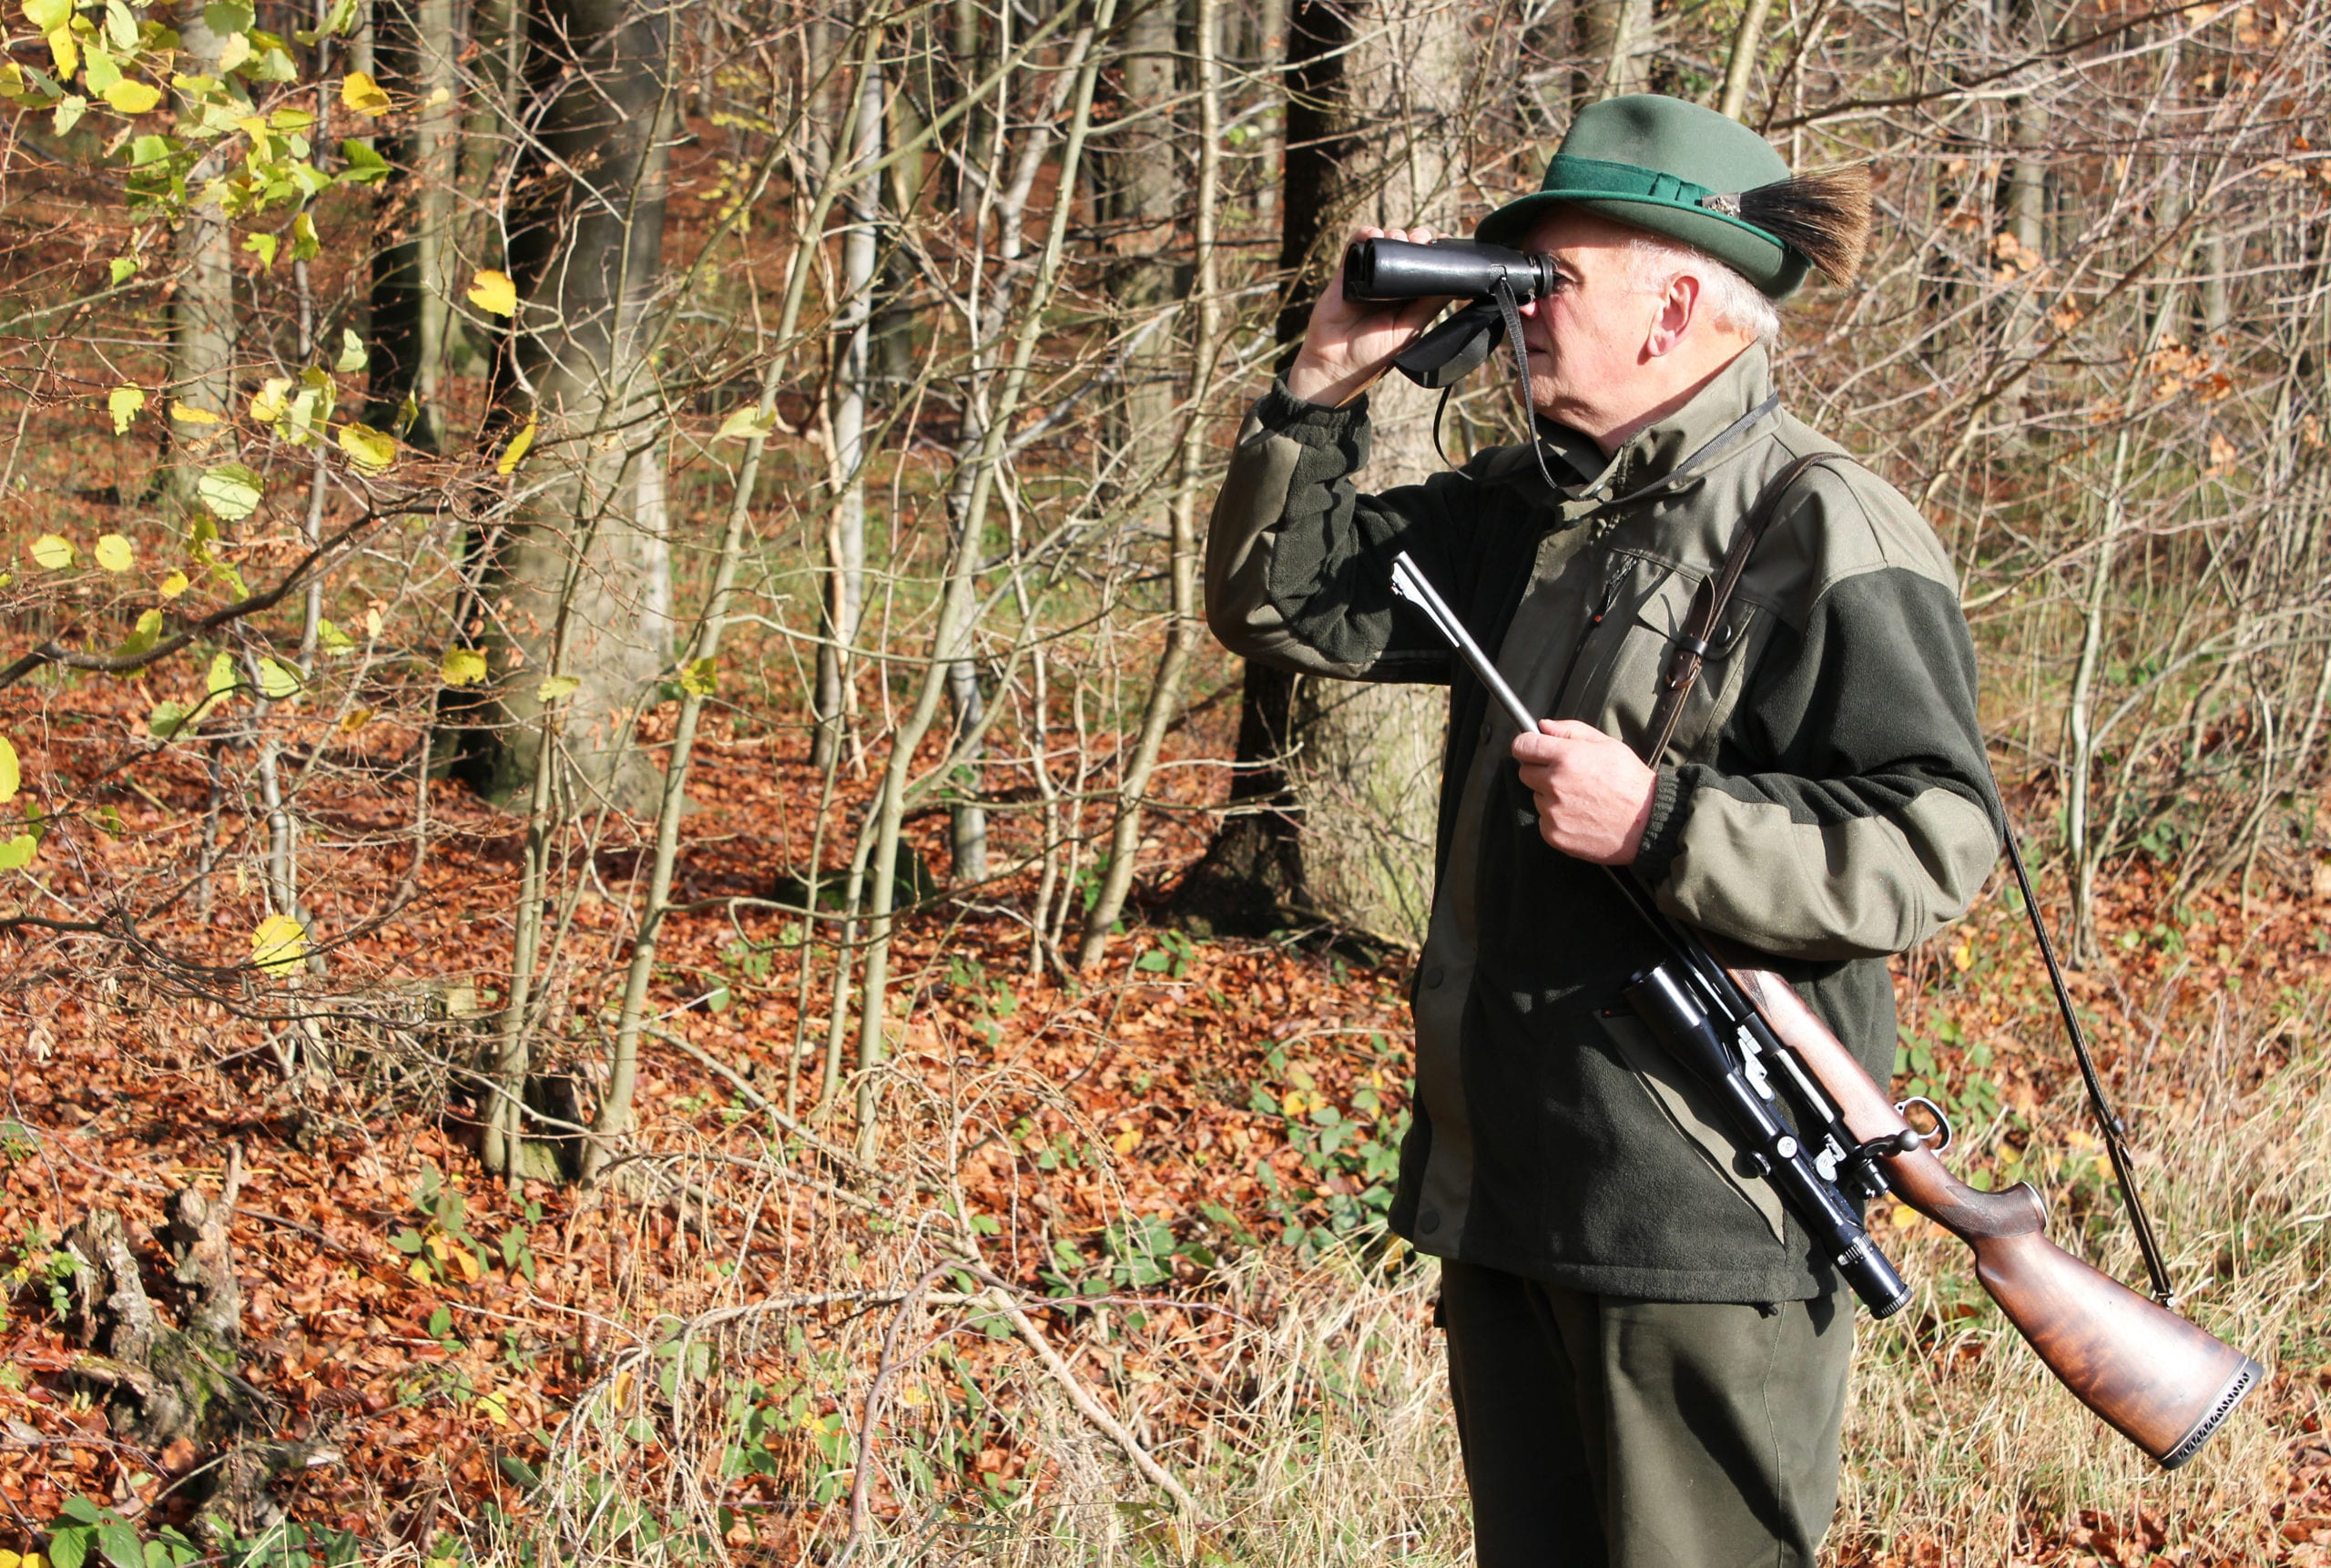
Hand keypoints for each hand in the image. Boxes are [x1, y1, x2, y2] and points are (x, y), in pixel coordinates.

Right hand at [1284, 225, 1456, 407]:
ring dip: (1394, 234)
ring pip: (1384, 242)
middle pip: (1406, 248)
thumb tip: (1456, 283)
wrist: (1336, 364)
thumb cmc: (1373, 354)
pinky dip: (1364, 234)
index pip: (1424, 266)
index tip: (1444, 241)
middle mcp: (1389, 284)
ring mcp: (1367, 277)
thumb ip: (1430, 305)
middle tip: (1419, 241)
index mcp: (1407, 297)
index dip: (1433, 251)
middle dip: (1416, 238)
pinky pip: (1355, 247)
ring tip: (1398, 238)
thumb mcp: (1410, 329)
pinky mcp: (1346, 274)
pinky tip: (1373, 233)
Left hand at [1512, 719, 1657, 865]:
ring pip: (1536, 797)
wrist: (1647, 823)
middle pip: (1525, 772)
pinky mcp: (1554, 834)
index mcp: (1566, 758)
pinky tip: (1580, 816)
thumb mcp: (1606, 744)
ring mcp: (1553, 812)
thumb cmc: (1630, 782)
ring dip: (1550, 796)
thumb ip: (1570, 731)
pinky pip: (1543, 821)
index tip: (1533, 749)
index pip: (1522, 745)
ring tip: (1580, 798)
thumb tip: (1542, 726)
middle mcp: (1555, 784)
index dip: (1527, 745)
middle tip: (1566, 776)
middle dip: (1540, 771)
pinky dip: (1556, 819)